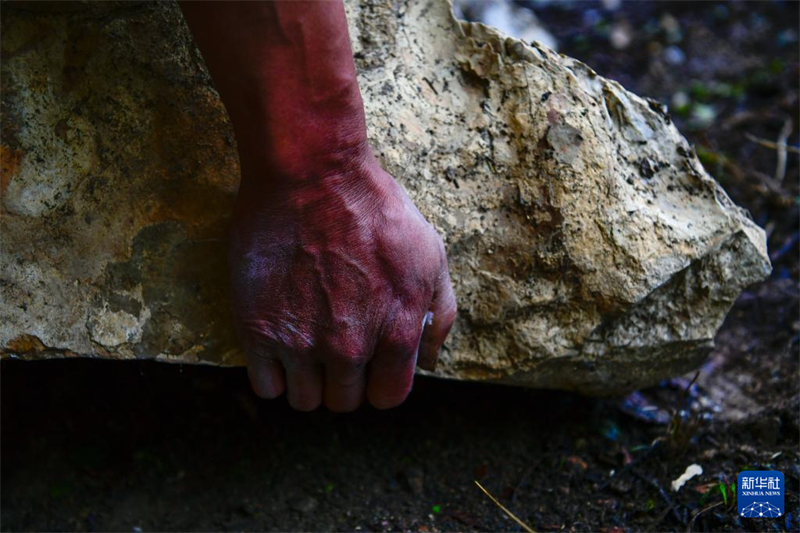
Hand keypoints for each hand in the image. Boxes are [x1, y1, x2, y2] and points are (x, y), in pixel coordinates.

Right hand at [228, 153, 456, 411]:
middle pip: (344, 401)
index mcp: (395, 333)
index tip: (369, 365)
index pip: (388, 397)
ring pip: (304, 400)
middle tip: (334, 345)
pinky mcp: (258, 330)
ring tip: (306, 343)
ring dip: (307, 380)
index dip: (379, 383)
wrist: (311, 176)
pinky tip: (279, 344)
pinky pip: (266, 386)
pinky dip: (273, 374)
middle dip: (343, 379)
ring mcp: (301, 343)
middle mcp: (349, 348)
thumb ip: (438, 314)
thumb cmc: (374, 210)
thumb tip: (429, 361)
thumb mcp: (431, 254)